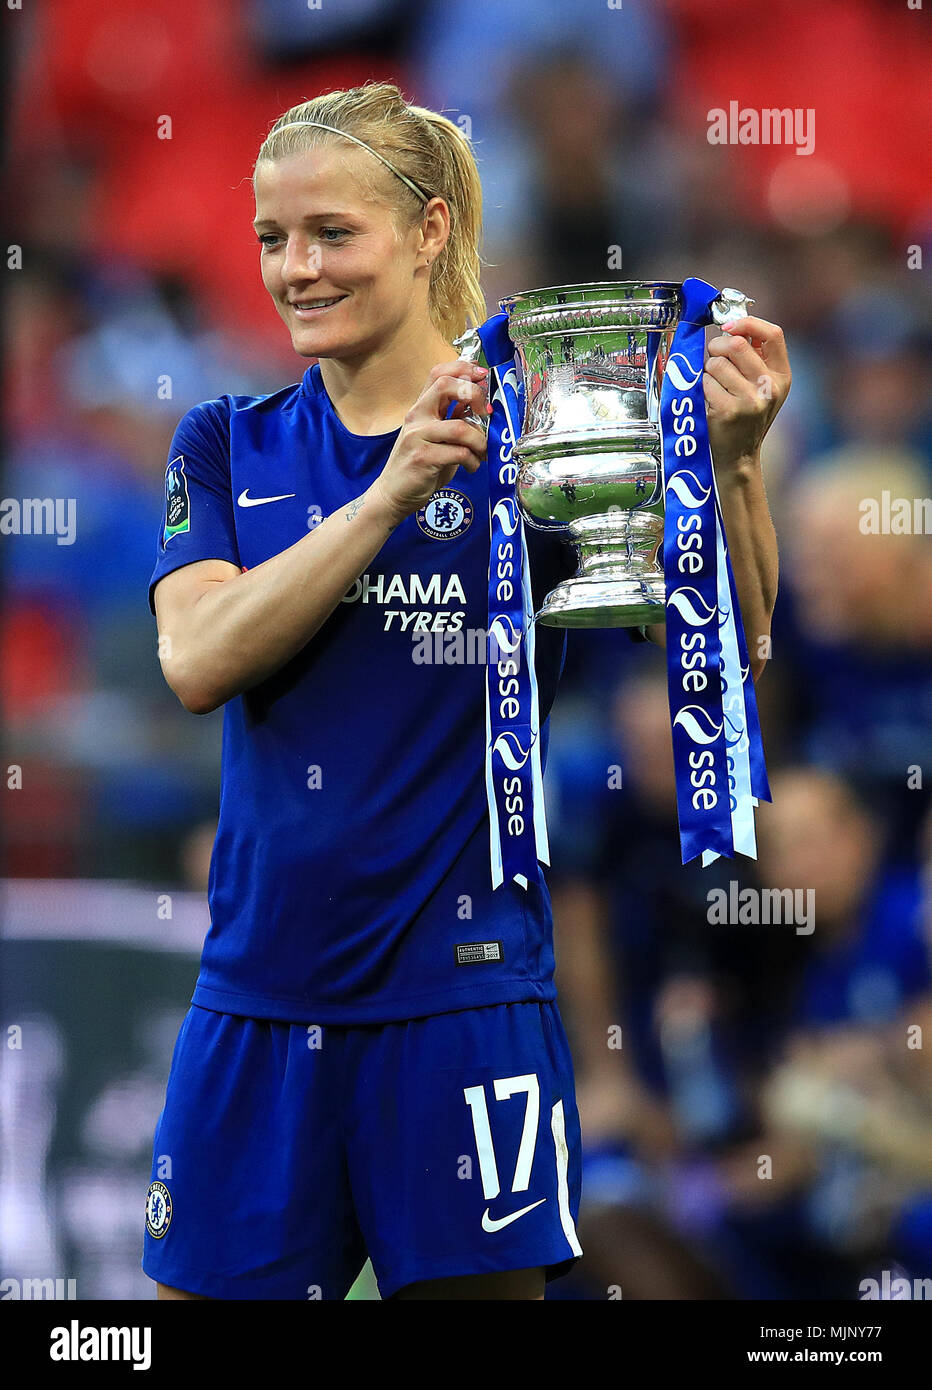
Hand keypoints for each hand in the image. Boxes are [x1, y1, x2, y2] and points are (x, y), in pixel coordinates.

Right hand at [373, 360, 490, 525]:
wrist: (393, 493)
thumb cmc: (420, 465)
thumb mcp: (437, 436)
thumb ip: (453, 418)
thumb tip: (480, 403)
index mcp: (421, 407)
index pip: (438, 373)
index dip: (463, 368)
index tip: (482, 375)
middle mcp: (417, 416)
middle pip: (445, 385)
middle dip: (473, 394)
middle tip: (485, 413)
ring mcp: (417, 436)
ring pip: (459, 427)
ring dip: (479, 441)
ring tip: (482, 452)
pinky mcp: (422, 457)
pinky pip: (458, 453)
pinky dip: (472, 461)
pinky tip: (471, 467)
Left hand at [703, 315, 790, 473]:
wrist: (739, 457)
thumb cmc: (746, 416)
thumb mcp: (762, 387)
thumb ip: (755, 357)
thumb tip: (731, 326)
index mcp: (782, 375)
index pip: (773, 334)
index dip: (748, 323)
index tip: (728, 327)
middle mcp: (770, 387)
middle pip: (738, 345)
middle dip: (717, 347)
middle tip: (713, 358)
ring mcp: (750, 400)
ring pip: (717, 363)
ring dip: (708, 370)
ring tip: (714, 385)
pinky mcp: (729, 411)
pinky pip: (706, 382)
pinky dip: (702, 387)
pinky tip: (710, 401)